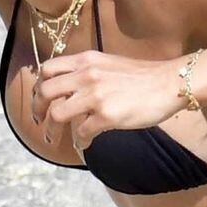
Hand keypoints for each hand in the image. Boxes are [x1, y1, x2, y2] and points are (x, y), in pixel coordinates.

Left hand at [31, 49, 186, 152]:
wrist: (170, 82)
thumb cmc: (143, 76)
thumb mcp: (109, 64)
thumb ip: (88, 72)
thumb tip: (71, 87)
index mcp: (86, 60)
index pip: (48, 69)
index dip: (38, 86)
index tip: (39, 99)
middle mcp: (86, 75)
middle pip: (45, 92)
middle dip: (36, 110)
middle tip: (38, 122)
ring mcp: (95, 95)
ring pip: (57, 115)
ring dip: (51, 130)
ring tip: (51, 139)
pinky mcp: (106, 116)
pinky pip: (81, 133)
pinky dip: (79, 142)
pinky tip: (83, 146)